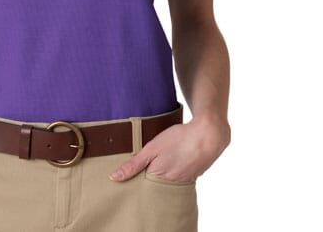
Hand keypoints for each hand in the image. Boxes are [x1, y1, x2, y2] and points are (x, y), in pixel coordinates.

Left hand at [108, 114, 230, 182]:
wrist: (208, 135)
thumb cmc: (179, 139)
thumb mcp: (151, 149)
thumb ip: (133, 165)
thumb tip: (114, 178)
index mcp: (159, 180)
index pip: (141, 188)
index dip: (133, 181)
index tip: (125, 176)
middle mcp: (171, 185)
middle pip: (153, 187)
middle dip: (146, 179)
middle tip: (142, 166)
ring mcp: (184, 181)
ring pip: (166, 182)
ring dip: (161, 174)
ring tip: (159, 160)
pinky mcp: (192, 175)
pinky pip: (178, 177)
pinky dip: (173, 170)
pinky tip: (172, 159)